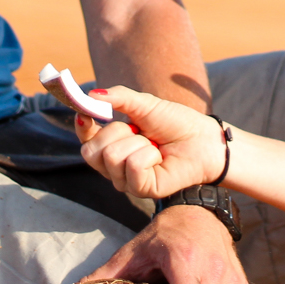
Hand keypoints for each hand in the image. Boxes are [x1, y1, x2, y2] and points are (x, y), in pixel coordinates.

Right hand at [76, 86, 225, 198]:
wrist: (202, 139)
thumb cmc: (174, 122)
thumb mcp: (144, 104)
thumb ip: (117, 98)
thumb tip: (90, 94)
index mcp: (112, 145)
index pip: (85, 141)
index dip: (82, 128)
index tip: (85, 114)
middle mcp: (114, 167)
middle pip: (91, 151)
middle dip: (116, 133)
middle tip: (139, 131)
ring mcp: (126, 181)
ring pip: (112, 157)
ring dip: (138, 143)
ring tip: (154, 146)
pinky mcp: (141, 190)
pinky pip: (134, 166)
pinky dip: (150, 155)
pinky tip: (160, 158)